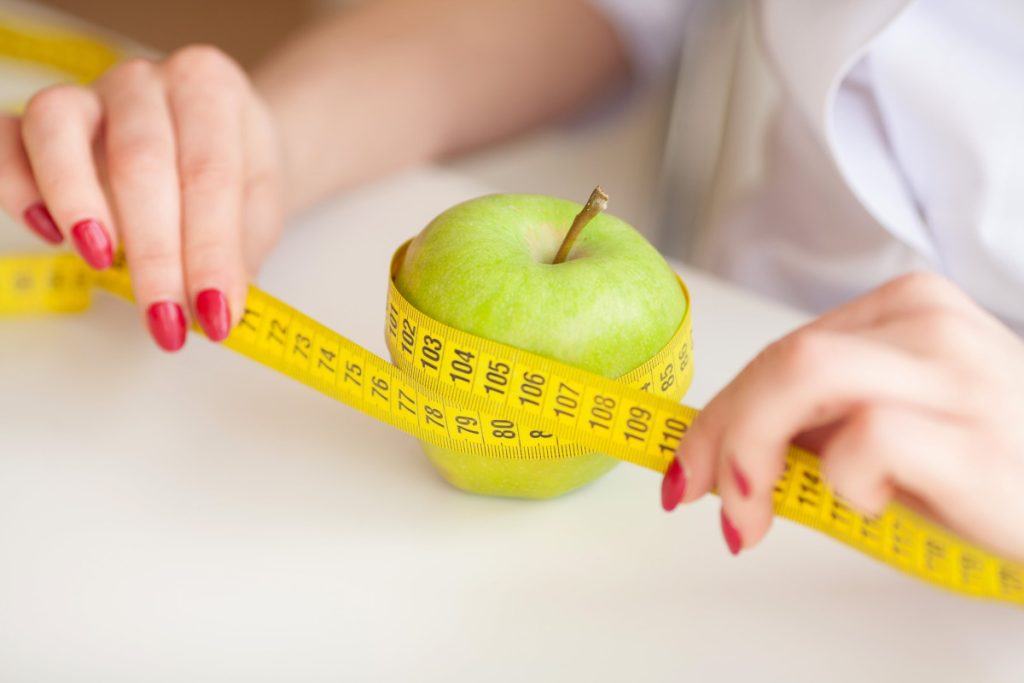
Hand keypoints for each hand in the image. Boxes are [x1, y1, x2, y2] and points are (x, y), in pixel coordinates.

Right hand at [0, 46, 282, 350]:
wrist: (224, 136)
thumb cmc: (236, 173)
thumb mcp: (258, 210)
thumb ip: (236, 253)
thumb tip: (215, 311)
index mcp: (209, 88)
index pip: (210, 174)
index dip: (212, 251)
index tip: (217, 315)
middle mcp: (145, 81)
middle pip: (139, 161)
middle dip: (154, 254)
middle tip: (167, 319)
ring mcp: (88, 93)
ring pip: (59, 129)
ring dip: (76, 203)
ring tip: (102, 263)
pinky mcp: (46, 120)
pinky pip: (7, 139)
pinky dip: (16, 184)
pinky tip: (48, 233)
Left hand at [661, 272, 1023, 561]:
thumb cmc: (993, 467)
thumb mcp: (901, 423)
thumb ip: (823, 417)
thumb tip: (725, 445)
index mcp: (907, 310)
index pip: (783, 350)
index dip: (720, 410)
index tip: (686, 465)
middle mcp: (928, 325)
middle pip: (782, 359)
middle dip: (718, 433)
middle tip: (697, 494)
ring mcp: (955, 374)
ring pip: (804, 376)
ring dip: (751, 452)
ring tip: (751, 512)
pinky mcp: (973, 436)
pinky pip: (867, 438)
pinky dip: (842, 481)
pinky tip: (873, 501)